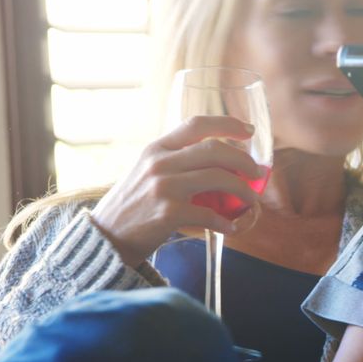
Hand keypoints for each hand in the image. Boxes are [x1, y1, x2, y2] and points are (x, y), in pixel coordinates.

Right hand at [91, 115, 265, 267]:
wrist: (105, 237)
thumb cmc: (134, 203)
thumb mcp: (147, 170)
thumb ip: (175, 160)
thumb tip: (221, 159)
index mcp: (156, 148)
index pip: (196, 124)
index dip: (227, 123)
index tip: (249, 130)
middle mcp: (160, 163)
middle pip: (215, 150)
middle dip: (243, 160)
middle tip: (257, 172)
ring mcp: (164, 187)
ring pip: (218, 178)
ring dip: (243, 190)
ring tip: (251, 199)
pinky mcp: (168, 213)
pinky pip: (209, 214)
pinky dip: (225, 222)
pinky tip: (230, 227)